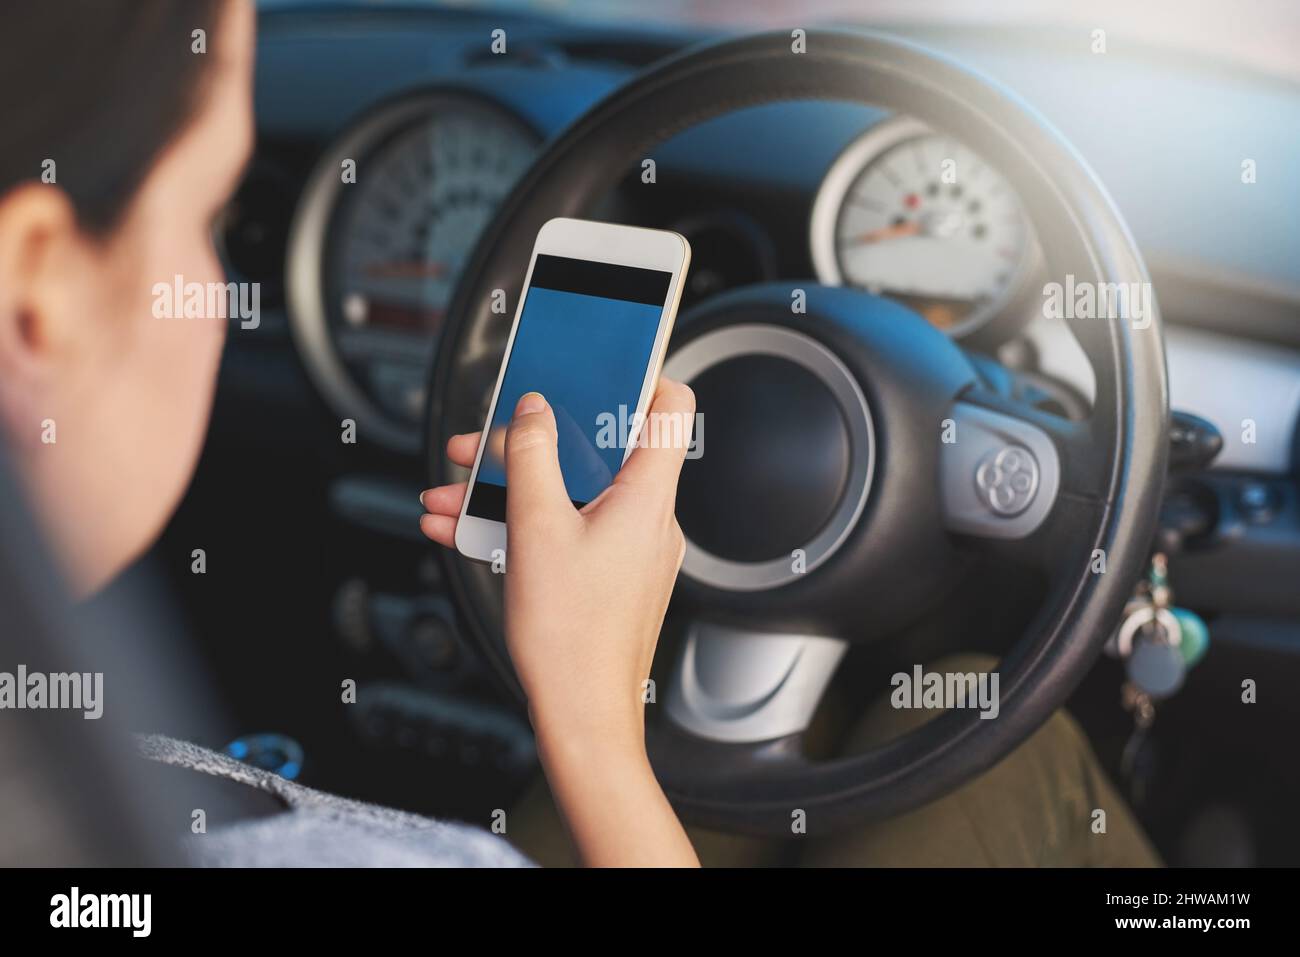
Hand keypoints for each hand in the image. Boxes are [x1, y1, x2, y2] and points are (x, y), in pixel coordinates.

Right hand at [420, 378, 698, 865]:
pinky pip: (567, 528)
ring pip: (571, 491)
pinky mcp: (609, 574)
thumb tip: (534, 410)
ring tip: (452, 494)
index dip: (639, 373)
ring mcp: (630, 548)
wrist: (581, 718)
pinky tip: (465, 529)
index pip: (670, 406)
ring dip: (510, 486)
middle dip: (532, 440)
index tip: (599, 357)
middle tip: (483, 440)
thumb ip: (533, 457)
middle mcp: (648, 517)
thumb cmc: (571, 639)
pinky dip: (522, 523)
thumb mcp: (535, 529)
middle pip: (599, 448)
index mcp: (646, 496)